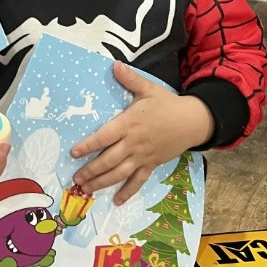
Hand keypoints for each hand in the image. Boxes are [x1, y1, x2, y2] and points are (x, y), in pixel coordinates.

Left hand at [70, 61, 213, 204]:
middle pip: (108, 160)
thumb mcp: (148, 89)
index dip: (88, 146)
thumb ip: (129, 79)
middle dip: (90, 171)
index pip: (103, 137)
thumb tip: (114, 64)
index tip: (73, 152)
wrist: (192, 121)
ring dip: (102, 183)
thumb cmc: (167, 104)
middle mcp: (133, 143)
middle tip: (75, 179)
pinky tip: (117, 201)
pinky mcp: (152, 165)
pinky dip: (128, 192)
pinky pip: (138, 181)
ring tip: (86, 190)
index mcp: (128, 124)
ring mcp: (142, 156)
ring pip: (120, 173)